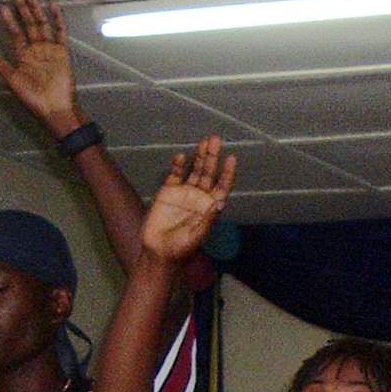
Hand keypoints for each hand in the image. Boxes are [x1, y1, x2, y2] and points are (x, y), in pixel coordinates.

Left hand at [0, 0, 81, 133]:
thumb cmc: (32, 98)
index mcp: (22, 55)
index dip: (9, 20)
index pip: (15, 33)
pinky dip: (57, 19)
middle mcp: (35, 49)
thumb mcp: (11, 81)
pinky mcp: (62, 52)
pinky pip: (60, 33)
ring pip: (41, 23)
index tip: (2, 6)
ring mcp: (49, 49)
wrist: (54, 109)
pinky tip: (52, 6)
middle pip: (27, 23)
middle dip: (21, 7)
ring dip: (35, 8)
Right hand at [141, 136, 236, 263]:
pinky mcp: (168, 192)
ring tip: (204, 141)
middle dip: (213, 157)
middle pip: (209, 173)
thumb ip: (207, 220)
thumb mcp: (196, 236)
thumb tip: (217, 204)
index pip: (222, 186)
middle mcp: (200, 197)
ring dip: (199, 156)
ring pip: (194, 170)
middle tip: (215, 139)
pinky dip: (178, 166)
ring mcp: (184, 193)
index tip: (231, 158)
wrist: (159, 251)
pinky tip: (182, 157)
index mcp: (211, 207)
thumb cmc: (182, 248)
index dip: (227, 173)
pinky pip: (175, 175)